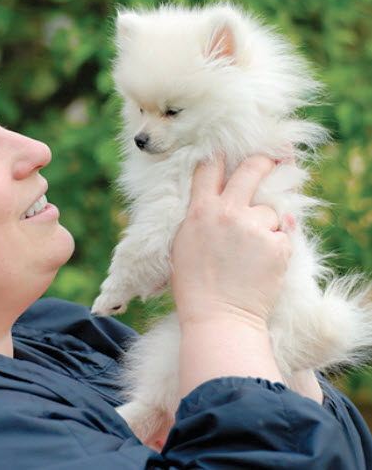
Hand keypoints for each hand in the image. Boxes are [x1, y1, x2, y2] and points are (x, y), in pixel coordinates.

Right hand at [171, 154, 292, 327]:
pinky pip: (285, 232)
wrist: (218, 318)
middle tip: (269, 162)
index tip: (227, 151)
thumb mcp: (184, 244)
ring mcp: (254, 227)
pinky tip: (266, 261)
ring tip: (254, 249)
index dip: (219, 155)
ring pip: (271, 207)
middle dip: (263, 162)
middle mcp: (227, 212)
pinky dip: (279, 243)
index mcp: (200, 211)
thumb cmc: (194, 286)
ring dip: (267, 221)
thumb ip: (198, 216)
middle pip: (252, 169)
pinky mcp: (277, 244)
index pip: (209, 167)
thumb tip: (213, 199)